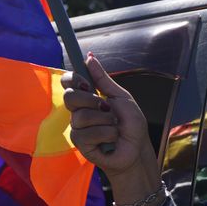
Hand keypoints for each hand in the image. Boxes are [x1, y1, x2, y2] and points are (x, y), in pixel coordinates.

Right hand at [61, 53, 153, 179]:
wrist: (137, 149)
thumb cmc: (131, 125)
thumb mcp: (122, 98)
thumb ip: (104, 80)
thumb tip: (90, 57)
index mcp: (88, 98)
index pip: (68, 83)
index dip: (73, 79)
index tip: (87, 83)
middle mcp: (79, 112)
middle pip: (70, 97)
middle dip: (92, 101)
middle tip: (108, 108)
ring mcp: (78, 128)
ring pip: (81, 117)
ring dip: (105, 121)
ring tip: (115, 127)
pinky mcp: (81, 144)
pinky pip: (87, 134)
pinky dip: (106, 135)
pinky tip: (111, 140)